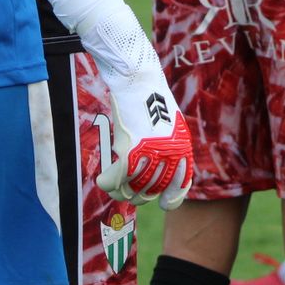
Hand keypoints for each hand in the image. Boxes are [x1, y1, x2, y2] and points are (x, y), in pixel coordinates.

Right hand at [96, 87, 193, 210]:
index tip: (161, 203)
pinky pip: (115, 180)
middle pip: (150, 191)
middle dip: (137, 193)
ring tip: (114, 185)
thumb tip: (156, 175)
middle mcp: (169, 157)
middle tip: (127, 188)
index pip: (180, 187)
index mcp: (182, 151)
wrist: (138, 81)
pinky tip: (102, 179)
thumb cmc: (152, 101)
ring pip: (131, 189)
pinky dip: (107, 182)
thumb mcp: (171, 128)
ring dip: (120, 190)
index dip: (171, 199)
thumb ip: (168, 152)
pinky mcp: (129, 153)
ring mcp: (149, 157)